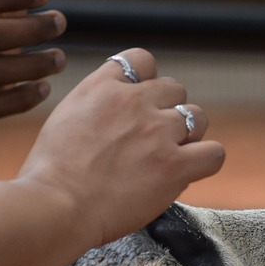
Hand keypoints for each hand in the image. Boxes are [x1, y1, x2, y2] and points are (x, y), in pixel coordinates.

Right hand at [17, 48, 225, 245]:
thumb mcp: (65, 120)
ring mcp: (158, 131)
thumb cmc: (50, 176)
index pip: (141, 60)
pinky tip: (189, 172)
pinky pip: (214, 153)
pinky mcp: (174, 165)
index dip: (147, 82)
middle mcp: (134, 101)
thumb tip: (116, 119)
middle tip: (153, 142)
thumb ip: (96, 109)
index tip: (139, 106)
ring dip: (189, 135)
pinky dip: (206, 161)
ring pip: (197, 116)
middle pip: (174, 89)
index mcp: (102, 87)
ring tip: (169, 159)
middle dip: (168, 112)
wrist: (56, 205)